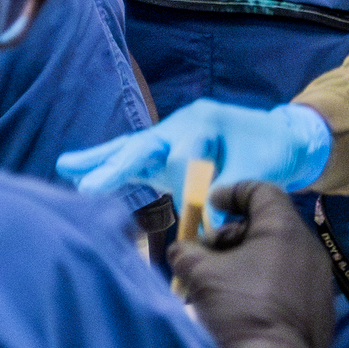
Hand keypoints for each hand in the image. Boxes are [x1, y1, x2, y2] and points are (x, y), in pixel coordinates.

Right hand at [61, 98, 333, 201]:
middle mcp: (180, 125)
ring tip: (66, 167)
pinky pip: (132, 158)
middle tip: (88, 185)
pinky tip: (78, 171)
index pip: (182, 156)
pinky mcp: (164, 153)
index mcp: (204, 122)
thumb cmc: (273, 151)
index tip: (194, 215)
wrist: (281, 138)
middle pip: (141, 145)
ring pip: (130, 149)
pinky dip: (107, 165)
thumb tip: (209, 225)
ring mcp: (169, 138)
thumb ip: (233, 189)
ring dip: (100, 161)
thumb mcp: (261, 169)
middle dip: (115, 166)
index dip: (183, 185)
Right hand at [171, 184, 341, 347]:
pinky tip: (242, 303)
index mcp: (284, 231)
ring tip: (218, 282)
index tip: (211, 205)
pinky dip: (264, 282)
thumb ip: (187, 252)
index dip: (233, 192)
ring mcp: (319, 280)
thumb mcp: (200, 275)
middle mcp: (309, 249)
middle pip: (268, 225)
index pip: (262, 191)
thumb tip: (182, 251)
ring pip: (279, 255)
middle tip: (205, 253)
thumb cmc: (238, 311)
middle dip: (232, 234)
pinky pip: (289, 282)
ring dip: (246, 260)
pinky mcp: (321, 308)